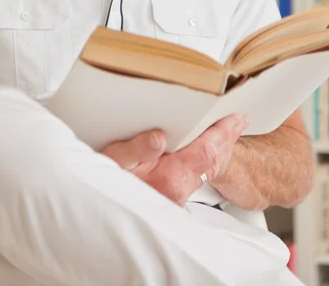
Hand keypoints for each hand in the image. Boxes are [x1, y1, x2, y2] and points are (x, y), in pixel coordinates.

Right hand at [102, 114, 248, 205]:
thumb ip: (135, 149)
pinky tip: (201, 152)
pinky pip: (191, 176)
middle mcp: (176, 191)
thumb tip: (158, 139)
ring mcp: (173, 199)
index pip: (206, 152)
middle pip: (210, 160)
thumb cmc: (102, 185)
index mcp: (168, 179)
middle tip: (238, 121)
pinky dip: (199, 160)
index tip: (236, 118)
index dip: (222, 132)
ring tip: (225, 133)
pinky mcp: (168, 201)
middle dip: (223, 139)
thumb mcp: (113, 162)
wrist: (97, 216)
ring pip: (202, 169)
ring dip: (212, 149)